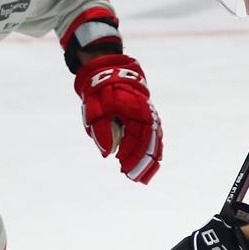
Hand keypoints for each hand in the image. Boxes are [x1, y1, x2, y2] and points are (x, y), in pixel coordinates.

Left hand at [75, 53, 161, 183]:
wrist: (108, 70)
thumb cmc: (98, 91)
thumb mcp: (94, 110)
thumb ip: (101, 131)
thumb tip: (108, 154)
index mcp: (133, 110)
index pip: (136, 138)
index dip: (131, 156)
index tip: (124, 169)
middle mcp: (144, 112)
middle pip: (148, 142)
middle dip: (144, 162)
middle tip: (138, 179)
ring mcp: (148, 112)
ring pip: (154, 139)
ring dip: (151, 158)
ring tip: (146, 175)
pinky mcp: (148, 114)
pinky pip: (154, 133)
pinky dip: (153, 147)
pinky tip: (151, 160)